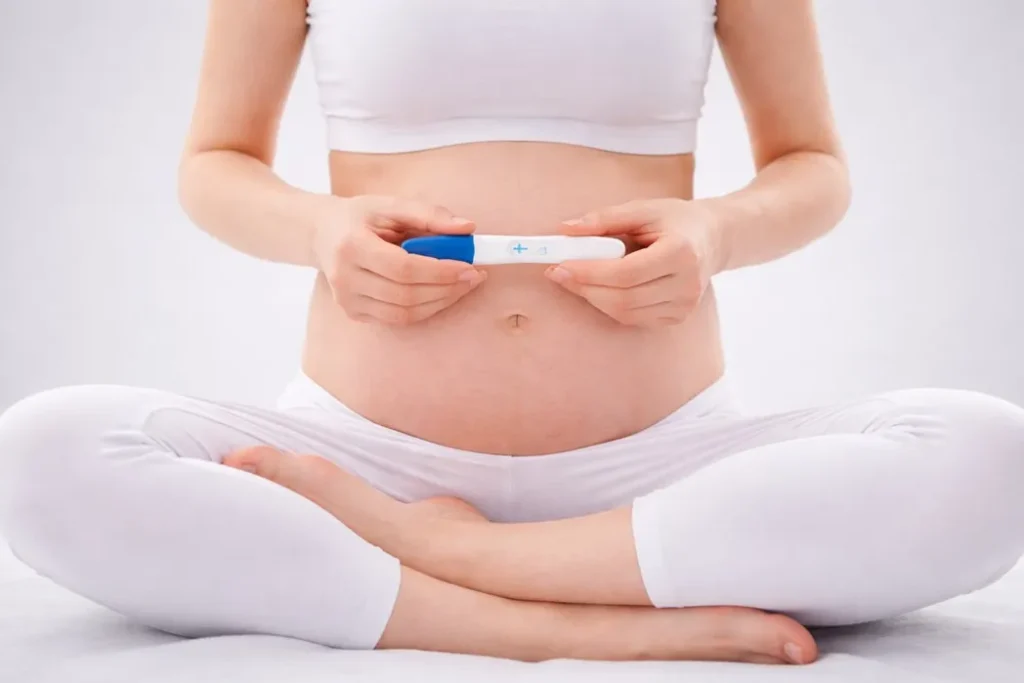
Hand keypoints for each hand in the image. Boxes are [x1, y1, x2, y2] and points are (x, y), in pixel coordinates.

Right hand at [312, 195, 486, 324]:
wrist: (321, 234)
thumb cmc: (359, 217)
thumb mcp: (391, 205)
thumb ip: (429, 215)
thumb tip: (468, 228)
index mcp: (351, 246)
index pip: (403, 268)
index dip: (440, 271)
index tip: (470, 267)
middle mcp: (345, 278)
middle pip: (406, 295)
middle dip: (447, 289)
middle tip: (474, 277)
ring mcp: (347, 300)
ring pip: (405, 313)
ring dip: (441, 302)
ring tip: (463, 286)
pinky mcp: (353, 313)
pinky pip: (398, 319)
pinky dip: (425, 309)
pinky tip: (441, 294)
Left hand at [545, 198, 723, 326]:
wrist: (713, 238)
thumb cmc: (676, 220)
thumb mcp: (643, 209)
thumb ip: (604, 219)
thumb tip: (565, 230)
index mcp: (681, 252)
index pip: (627, 272)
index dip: (590, 273)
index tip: (561, 265)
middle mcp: (687, 284)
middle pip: (624, 298)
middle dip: (585, 288)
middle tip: (559, 273)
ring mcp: (685, 305)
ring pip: (626, 313)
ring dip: (593, 298)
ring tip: (576, 278)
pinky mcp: (678, 317)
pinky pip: (634, 319)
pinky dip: (610, 306)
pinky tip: (600, 288)